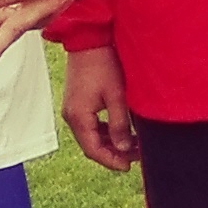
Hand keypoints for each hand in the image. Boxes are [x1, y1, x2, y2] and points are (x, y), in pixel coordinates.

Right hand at [62, 41, 134, 169]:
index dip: (111, 161)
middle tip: (136, 156)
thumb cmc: (103, 64)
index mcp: (78, 117)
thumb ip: (119, 124)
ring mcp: (72, 109)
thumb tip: (124, 148)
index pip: (93, 150)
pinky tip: (121, 131)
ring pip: (91, 136)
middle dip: (113, 153)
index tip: (128, 167)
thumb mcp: (116, 96)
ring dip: (110, 143)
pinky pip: (90, 125)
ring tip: (133, 145)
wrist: (89, 39)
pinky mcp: (77, 102)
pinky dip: (104, 131)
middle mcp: (71, 116)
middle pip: (91, 145)